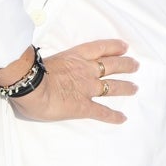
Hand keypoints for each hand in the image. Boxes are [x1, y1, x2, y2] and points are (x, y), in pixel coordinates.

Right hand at [8, 39, 137, 123]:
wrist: (30, 86)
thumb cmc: (30, 72)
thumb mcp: (45, 60)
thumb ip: (52, 64)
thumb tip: (44, 69)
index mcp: (76, 56)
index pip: (100, 48)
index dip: (114, 47)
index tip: (125, 47)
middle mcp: (86, 71)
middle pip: (112, 65)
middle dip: (126, 65)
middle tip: (135, 66)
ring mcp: (87, 88)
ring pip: (112, 87)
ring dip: (125, 87)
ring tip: (135, 88)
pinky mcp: (84, 107)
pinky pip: (102, 112)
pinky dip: (113, 116)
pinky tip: (123, 118)